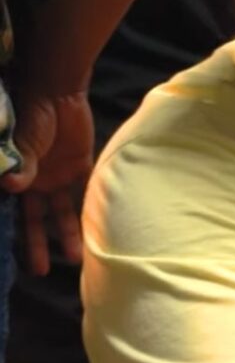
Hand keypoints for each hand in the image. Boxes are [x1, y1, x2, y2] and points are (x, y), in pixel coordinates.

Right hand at [1, 89, 93, 275]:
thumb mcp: (23, 141)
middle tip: (40, 271)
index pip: (11, 212)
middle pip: (34, 221)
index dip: (10, 234)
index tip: (10, 258)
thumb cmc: (31, 114)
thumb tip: (11, 186)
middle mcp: (34, 183)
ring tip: (75, 260)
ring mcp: (57, 177)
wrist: (58, 91)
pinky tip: (96, 232)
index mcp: (17, 178)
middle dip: (37, 245)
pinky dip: (90, 211)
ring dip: (67, 235)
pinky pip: (85, 194)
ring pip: (61, 213)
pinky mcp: (80, 168)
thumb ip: (21, 163)